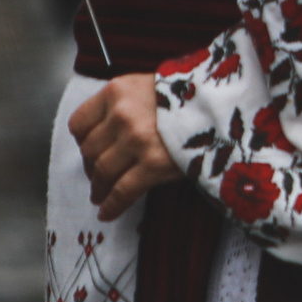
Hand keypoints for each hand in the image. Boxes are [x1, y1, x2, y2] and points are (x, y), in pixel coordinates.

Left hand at [69, 73, 178, 223]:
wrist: (222, 105)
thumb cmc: (188, 96)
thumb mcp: (148, 87)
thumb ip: (124, 105)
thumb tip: (106, 135)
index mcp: (116, 91)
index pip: (79, 123)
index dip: (82, 142)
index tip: (89, 152)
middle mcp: (121, 114)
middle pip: (90, 151)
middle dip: (91, 169)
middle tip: (97, 178)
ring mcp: (136, 140)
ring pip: (103, 172)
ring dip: (99, 189)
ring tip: (100, 197)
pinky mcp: (153, 164)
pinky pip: (122, 191)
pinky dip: (112, 205)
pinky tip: (108, 213)